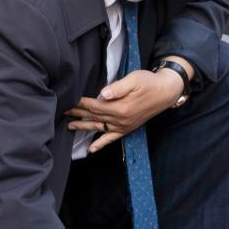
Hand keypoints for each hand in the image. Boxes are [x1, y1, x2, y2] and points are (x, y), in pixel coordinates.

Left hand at [65, 68, 184, 152]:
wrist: (166, 92)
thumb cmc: (149, 83)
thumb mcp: (135, 79)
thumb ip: (118, 87)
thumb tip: (103, 93)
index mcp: (120, 107)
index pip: (95, 104)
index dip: (81, 102)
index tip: (69, 98)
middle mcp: (120, 119)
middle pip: (94, 116)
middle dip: (77, 113)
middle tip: (63, 110)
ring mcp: (124, 126)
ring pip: (99, 127)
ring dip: (83, 127)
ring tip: (69, 126)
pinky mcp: (127, 128)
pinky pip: (112, 138)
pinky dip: (102, 144)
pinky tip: (92, 149)